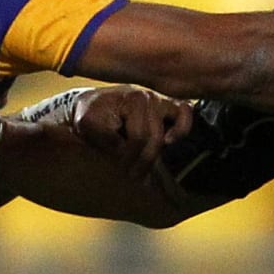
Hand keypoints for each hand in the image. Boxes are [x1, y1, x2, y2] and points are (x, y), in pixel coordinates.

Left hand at [72, 85, 193, 178]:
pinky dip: (181, 128)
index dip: (128, 157)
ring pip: (167, 134)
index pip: (139, 137)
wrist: (93, 104)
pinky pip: (186, 112)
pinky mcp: (169, 105)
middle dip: (140, 162)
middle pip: (154, 139)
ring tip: (141, 170)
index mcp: (131, 98)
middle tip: (129, 177)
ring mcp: (160, 99)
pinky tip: (168, 143)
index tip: (118, 169)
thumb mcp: (88, 125)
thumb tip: (124, 152)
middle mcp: (149, 96)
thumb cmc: (90, 115)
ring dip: (152, 155)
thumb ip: (106, 138)